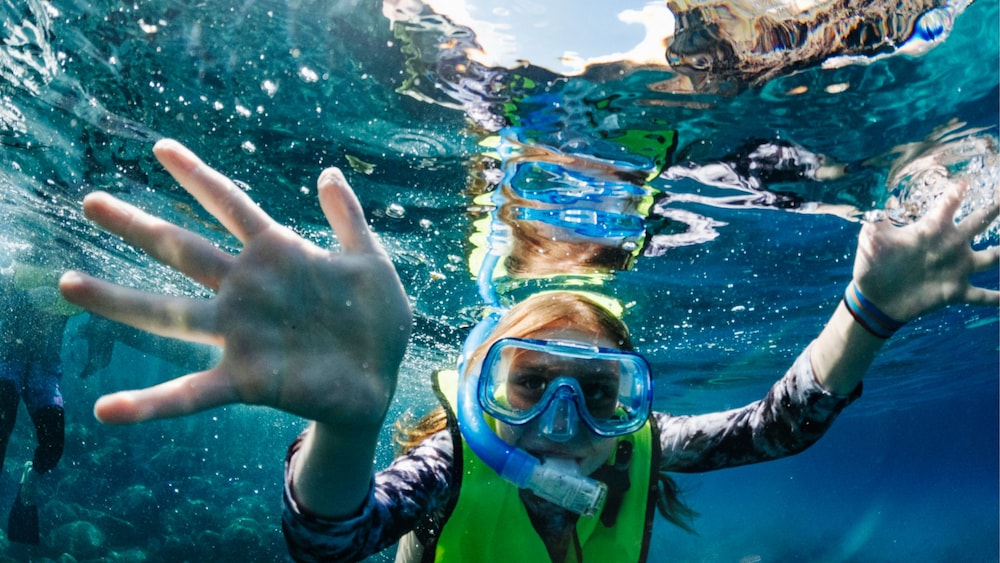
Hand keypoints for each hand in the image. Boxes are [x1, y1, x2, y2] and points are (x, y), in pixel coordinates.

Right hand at [60, 139, 411, 426]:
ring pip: (170, 313)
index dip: (198, 177)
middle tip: (91, 201)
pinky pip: (189, 392)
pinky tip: (107, 410)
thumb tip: (328, 172)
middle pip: (184, 249)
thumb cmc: (377, 321)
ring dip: (119, 302)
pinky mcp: (245, 379)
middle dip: (138, 226)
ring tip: (69, 285)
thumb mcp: (371, 261)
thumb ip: (348, 219)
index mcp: (279, 256)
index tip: (160, 147)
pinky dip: (149, 403)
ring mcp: (241, 335)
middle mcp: (248, 291)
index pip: (231, 205)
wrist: (381, 380)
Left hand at [853, 181, 998, 321]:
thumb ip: (875, 223)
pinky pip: (982, 296)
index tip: (968, 180)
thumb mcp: (871, 241)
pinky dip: (995, 299)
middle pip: (980, 221)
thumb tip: (875, 209)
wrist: (875, 298)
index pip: (949, 203)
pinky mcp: (955, 292)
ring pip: (992, 258)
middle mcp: (950, 245)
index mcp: (931, 229)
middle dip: (995, 208)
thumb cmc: (874, 264)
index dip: (959, 190)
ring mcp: (956, 268)